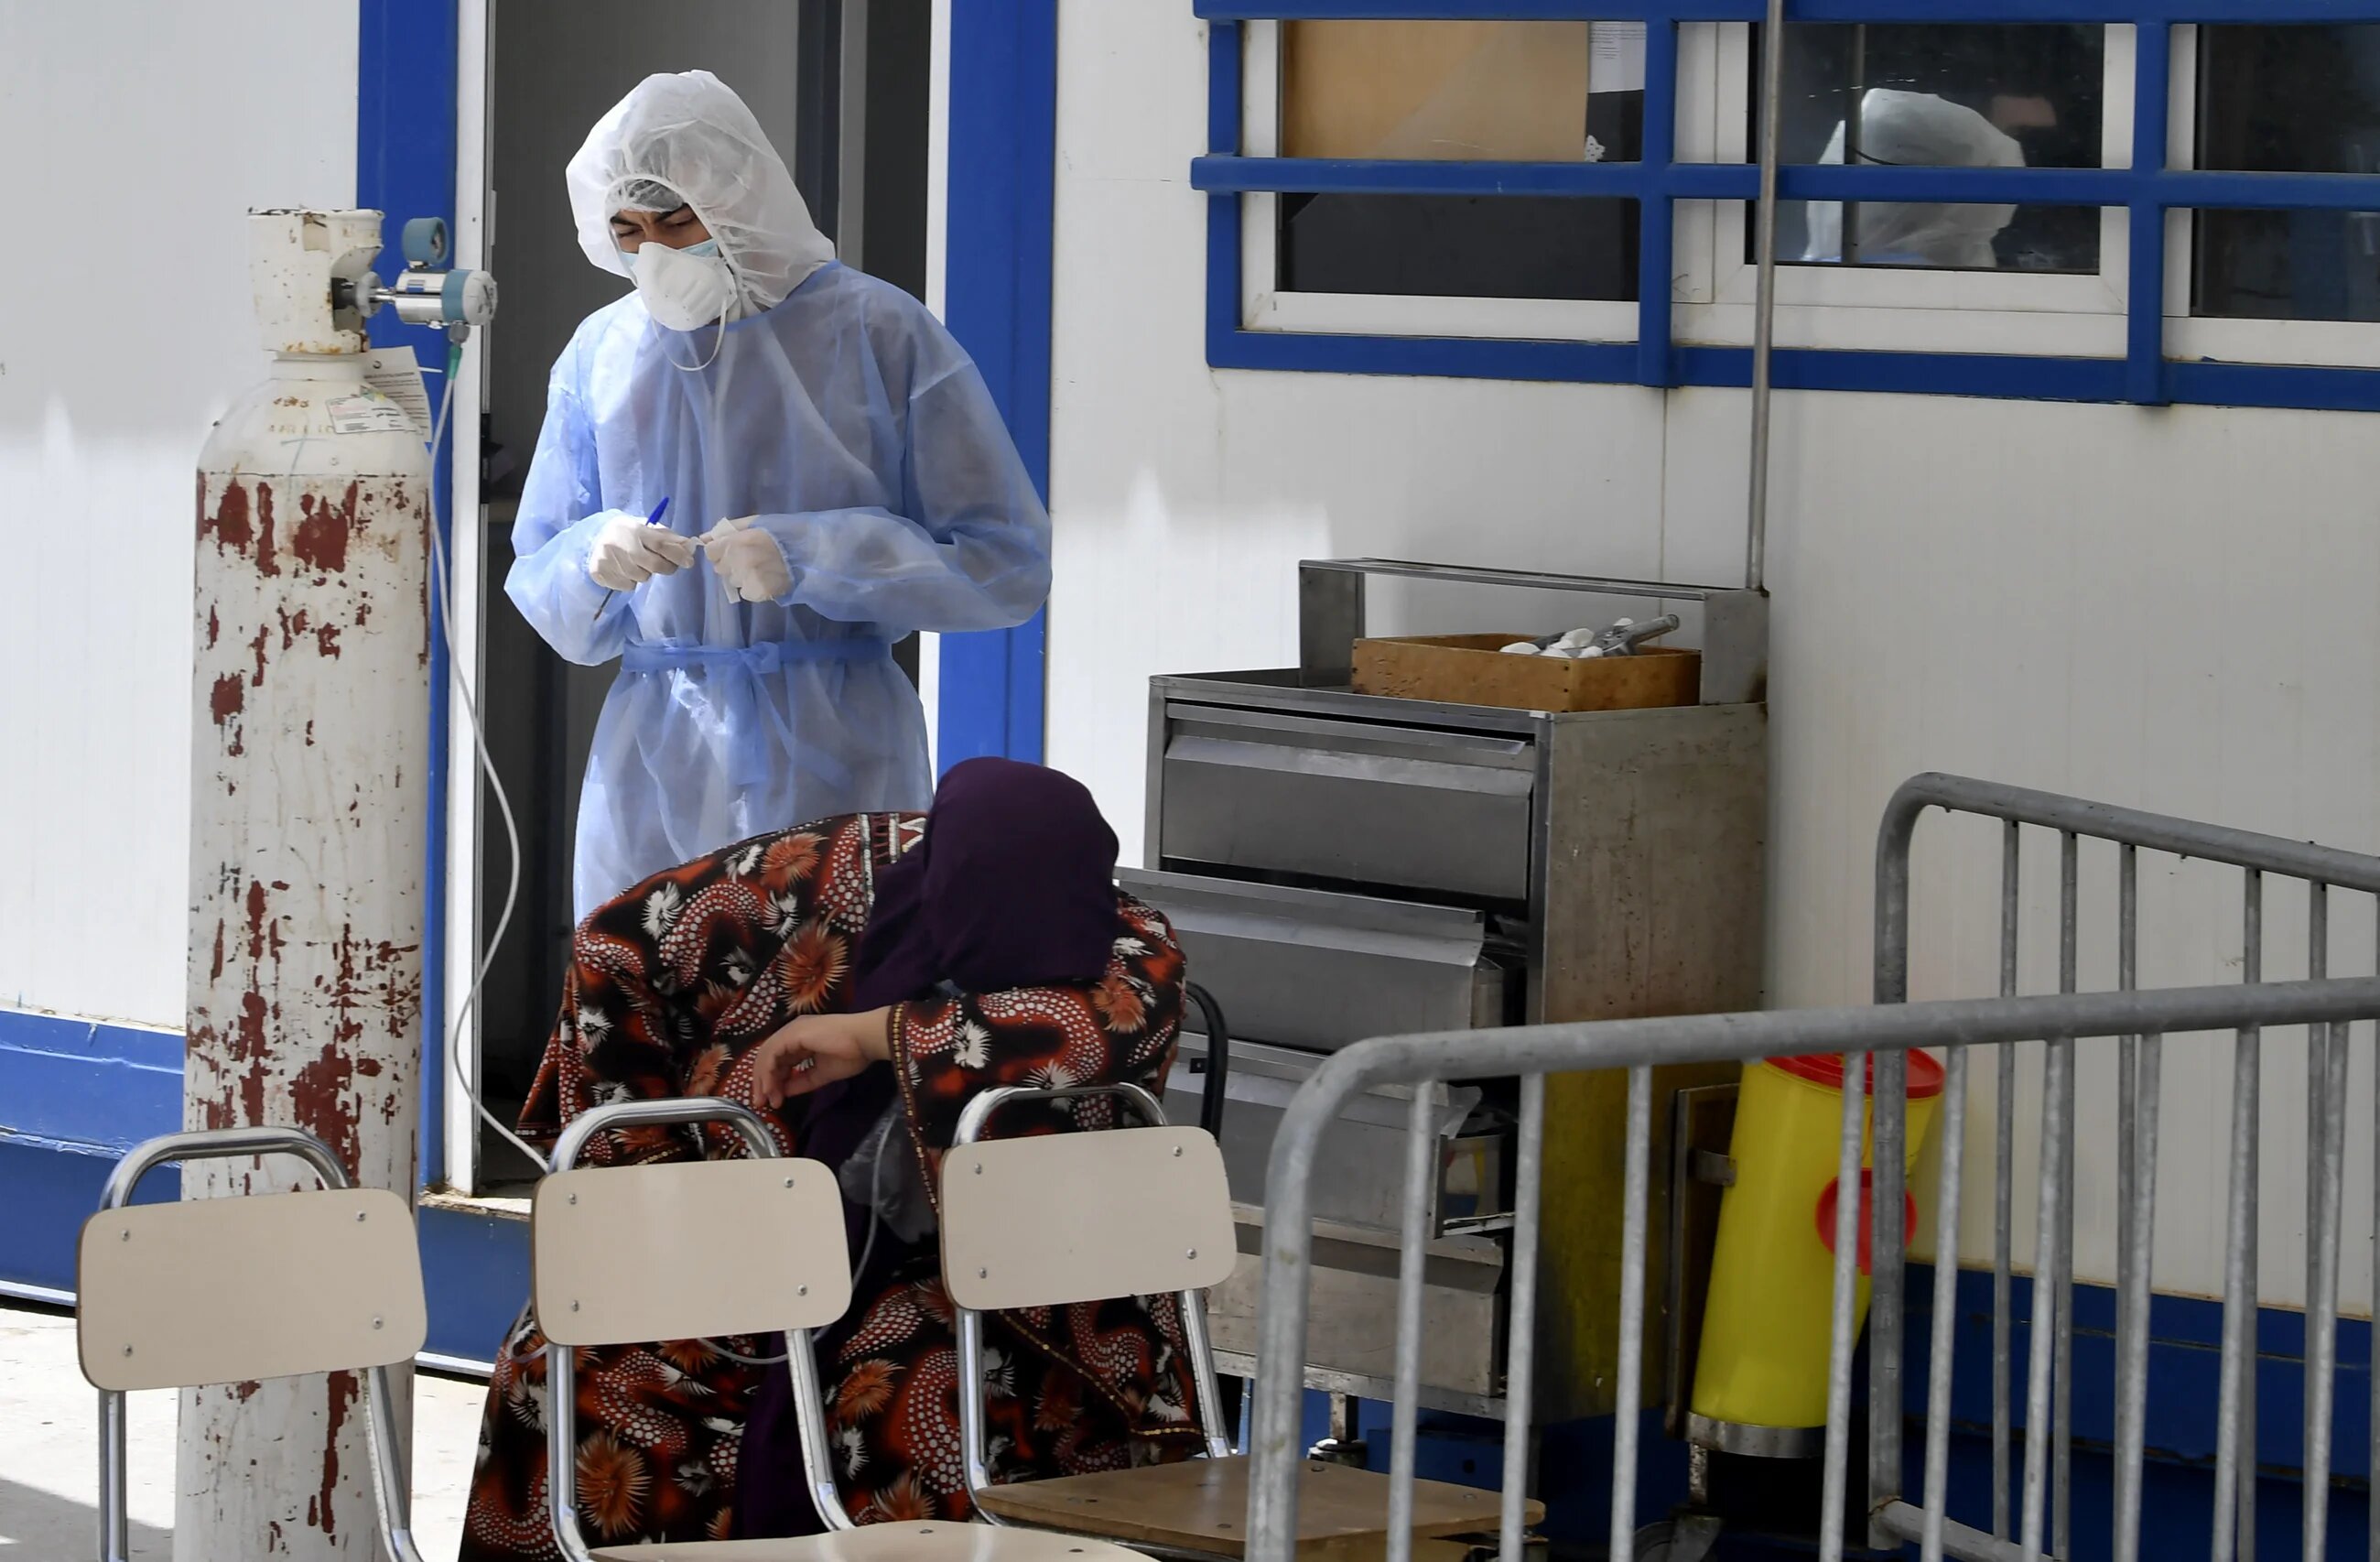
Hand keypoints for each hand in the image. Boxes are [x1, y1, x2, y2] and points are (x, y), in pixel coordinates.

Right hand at [589, 513, 696, 590]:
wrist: (593, 539)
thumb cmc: (626, 534)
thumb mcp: (645, 528)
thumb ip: (666, 536)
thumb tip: (688, 545)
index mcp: (633, 529)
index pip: (660, 544)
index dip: (677, 554)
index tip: (689, 562)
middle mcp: (620, 544)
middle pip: (654, 564)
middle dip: (666, 567)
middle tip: (667, 565)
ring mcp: (609, 559)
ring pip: (642, 577)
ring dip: (645, 573)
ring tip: (637, 563)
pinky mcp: (601, 573)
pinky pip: (628, 585)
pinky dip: (631, 580)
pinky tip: (624, 569)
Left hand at [701, 517, 794, 603]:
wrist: (811, 554)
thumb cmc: (783, 534)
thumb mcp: (756, 523)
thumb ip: (728, 529)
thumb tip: (703, 537)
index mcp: (736, 541)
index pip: (710, 552)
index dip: (719, 551)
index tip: (730, 550)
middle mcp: (738, 561)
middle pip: (720, 568)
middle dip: (730, 564)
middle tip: (750, 559)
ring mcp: (747, 578)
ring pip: (733, 581)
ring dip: (742, 576)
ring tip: (761, 569)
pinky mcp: (757, 592)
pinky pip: (745, 592)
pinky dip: (753, 588)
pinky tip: (766, 579)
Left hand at [749, 1008, 892, 1108]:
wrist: (864, 1040)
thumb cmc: (850, 1054)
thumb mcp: (821, 1073)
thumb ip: (802, 1081)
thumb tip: (784, 1092)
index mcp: (801, 1040)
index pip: (779, 1061)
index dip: (774, 1081)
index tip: (774, 1101)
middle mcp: (792, 1034)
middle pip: (769, 1058)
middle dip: (763, 1082)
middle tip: (762, 1103)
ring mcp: (791, 1032)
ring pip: (766, 1056)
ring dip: (763, 1079)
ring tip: (766, 1100)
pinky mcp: (791, 1034)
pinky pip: (771, 1055)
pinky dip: (768, 1073)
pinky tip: (769, 1088)